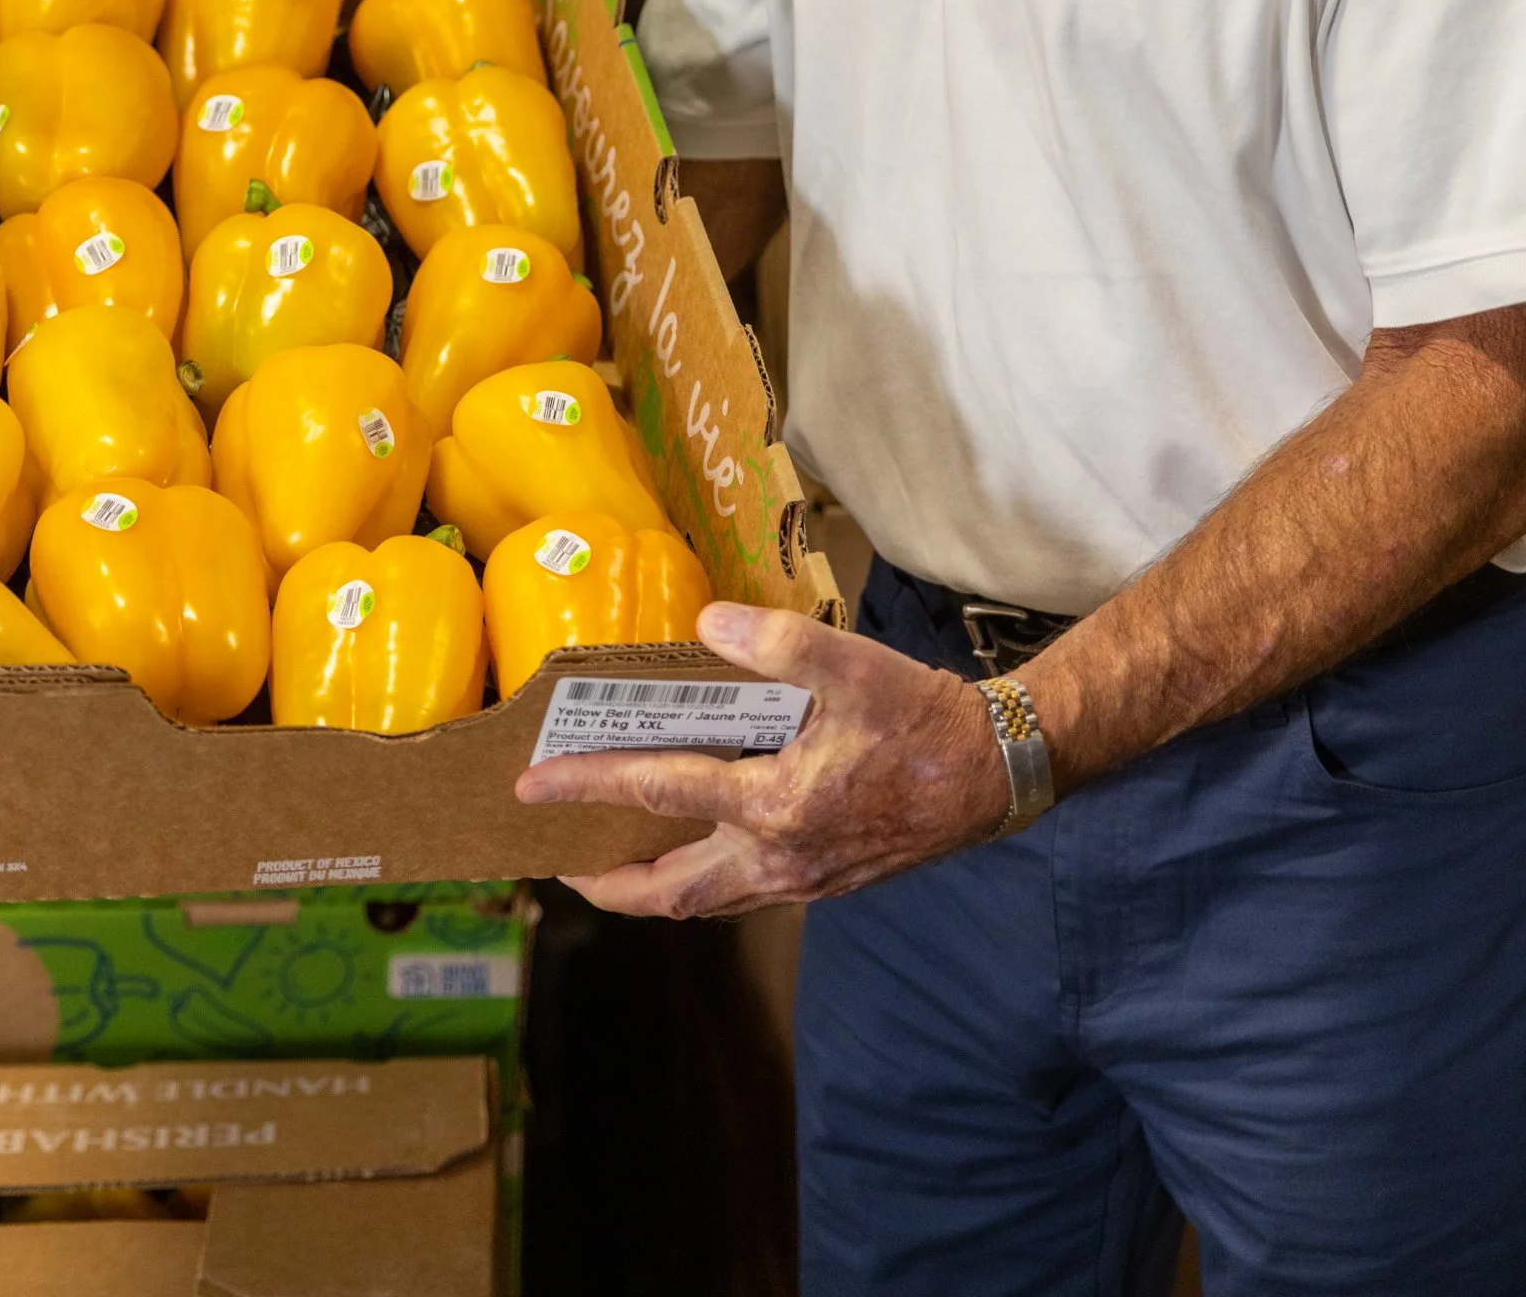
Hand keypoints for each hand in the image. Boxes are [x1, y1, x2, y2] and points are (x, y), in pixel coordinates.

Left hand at [515, 600, 1011, 918]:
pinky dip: (696, 877)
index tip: (532, 784)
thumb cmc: (921, 719)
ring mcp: (801, 880)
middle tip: (556, 855)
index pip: (659, 792)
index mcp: (775, 807)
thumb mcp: (852, 666)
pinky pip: (737, 892)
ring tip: (608, 855)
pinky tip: (690, 841)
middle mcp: (778, 860)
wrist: (993, 774)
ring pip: (703, 902)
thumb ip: (778, 643)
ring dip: (648, 887)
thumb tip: (710, 623)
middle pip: (667, 895)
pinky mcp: (821, 879)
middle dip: (604, 881)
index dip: (589, 784)